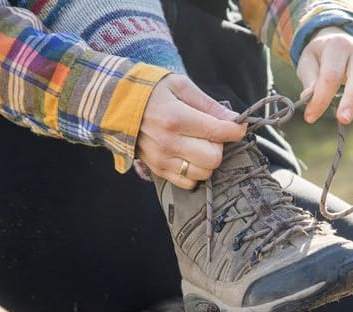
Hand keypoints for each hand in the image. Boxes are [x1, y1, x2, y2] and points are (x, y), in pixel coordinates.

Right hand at [137, 74, 245, 188]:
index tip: (238, 126)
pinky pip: (188, 183)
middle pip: (213, 158)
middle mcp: (169, 143)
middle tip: (212, 134)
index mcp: (176, 118)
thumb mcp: (180, 86)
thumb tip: (234, 118)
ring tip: (198, 144)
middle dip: (219, 146)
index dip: (236, 130)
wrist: (114, 104)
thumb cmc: (150, 90)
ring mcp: (161, 160)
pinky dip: (194, 172)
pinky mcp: (157, 170)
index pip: (218, 132)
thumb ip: (208, 104)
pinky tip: (188, 156)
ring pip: (203, 173)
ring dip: (207, 160)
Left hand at [297, 27, 352, 123]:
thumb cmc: (320, 57)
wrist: (334, 40)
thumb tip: (310, 95)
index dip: (319, 98)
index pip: (329, 76)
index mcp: (337, 47)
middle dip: (352, 98)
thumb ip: (310, 79)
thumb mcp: (308, 62)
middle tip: (343, 119)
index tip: (310, 117)